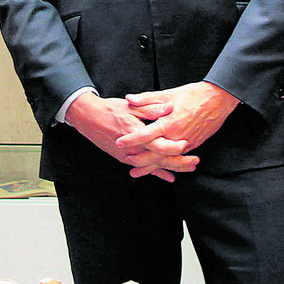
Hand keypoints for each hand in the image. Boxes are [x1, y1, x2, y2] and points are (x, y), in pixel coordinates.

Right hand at [65, 92, 197, 180]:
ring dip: (172, 168)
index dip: (173, 146)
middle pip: (159, 159)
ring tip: (189, 168)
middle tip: (195, 162)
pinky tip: (169, 177)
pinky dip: (157, 173)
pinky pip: (144, 168)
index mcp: (136, 133)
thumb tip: (169, 108)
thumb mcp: (131, 105)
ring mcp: (128, 156)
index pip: (157, 145)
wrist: (88, 119)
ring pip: (153, 166)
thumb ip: (151, 108)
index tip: (186, 144)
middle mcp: (132, 148)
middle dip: (178, 162)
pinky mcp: (125, 159)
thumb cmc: (110, 109)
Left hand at [119, 81, 238, 158]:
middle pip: (155, 153)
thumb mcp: (169, 94)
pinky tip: (158, 168)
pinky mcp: (193, 145)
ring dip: (150, 166)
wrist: (218, 99)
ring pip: (166, 159)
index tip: (119, 143)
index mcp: (169, 122)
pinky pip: (177, 158)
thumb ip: (147, 99)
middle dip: (139, 160)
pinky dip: (166, 165)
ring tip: (136, 171)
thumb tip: (129, 99)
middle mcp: (177, 135)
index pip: (146, 135)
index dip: (132, 140)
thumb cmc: (193, 94)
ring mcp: (186, 142)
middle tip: (126, 160)